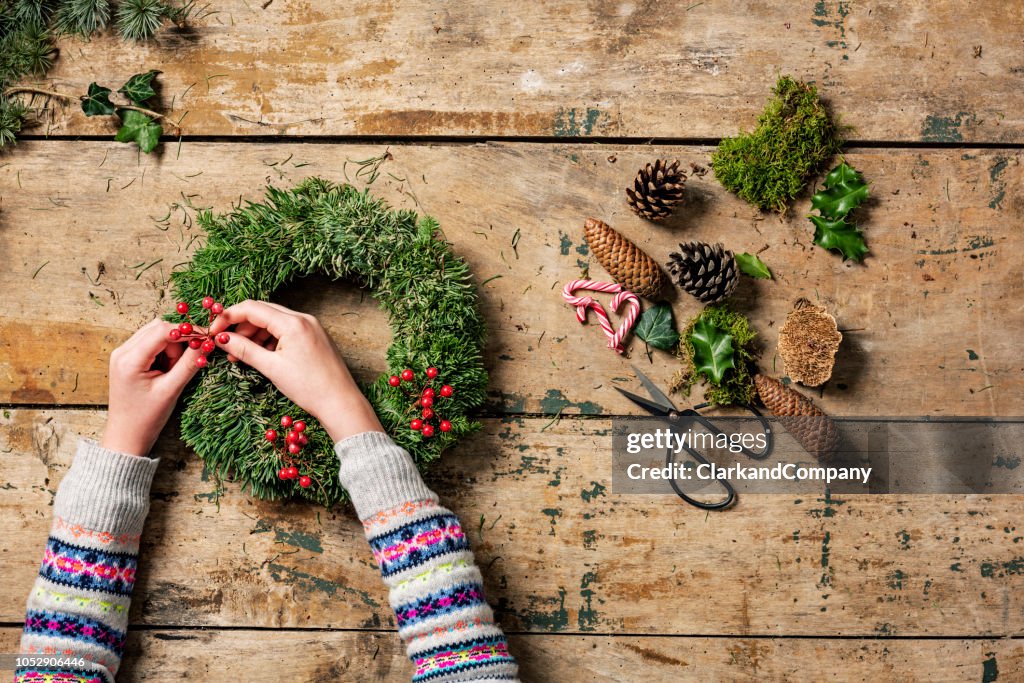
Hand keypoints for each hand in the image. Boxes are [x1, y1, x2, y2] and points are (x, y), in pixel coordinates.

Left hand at [101, 319, 202, 455]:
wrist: (127, 435)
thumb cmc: (146, 417)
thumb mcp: (171, 390)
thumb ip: (190, 364)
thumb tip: (207, 343)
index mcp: (129, 359)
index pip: (162, 331)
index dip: (187, 332)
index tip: (206, 338)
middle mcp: (122, 351)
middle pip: (158, 328)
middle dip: (178, 342)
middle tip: (186, 362)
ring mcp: (122, 353)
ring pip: (156, 334)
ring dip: (172, 347)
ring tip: (173, 370)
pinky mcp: (127, 358)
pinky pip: (151, 343)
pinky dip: (164, 351)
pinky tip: (166, 369)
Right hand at [208, 300, 382, 441]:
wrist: (340, 403)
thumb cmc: (308, 388)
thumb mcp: (272, 368)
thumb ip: (244, 350)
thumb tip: (221, 339)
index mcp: (293, 323)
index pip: (252, 308)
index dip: (228, 317)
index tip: (214, 332)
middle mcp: (303, 318)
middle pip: (262, 312)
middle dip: (240, 326)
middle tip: (225, 345)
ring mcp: (311, 326)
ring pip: (274, 321)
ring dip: (254, 334)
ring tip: (240, 356)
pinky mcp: (314, 336)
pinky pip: (286, 330)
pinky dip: (270, 340)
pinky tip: (260, 355)